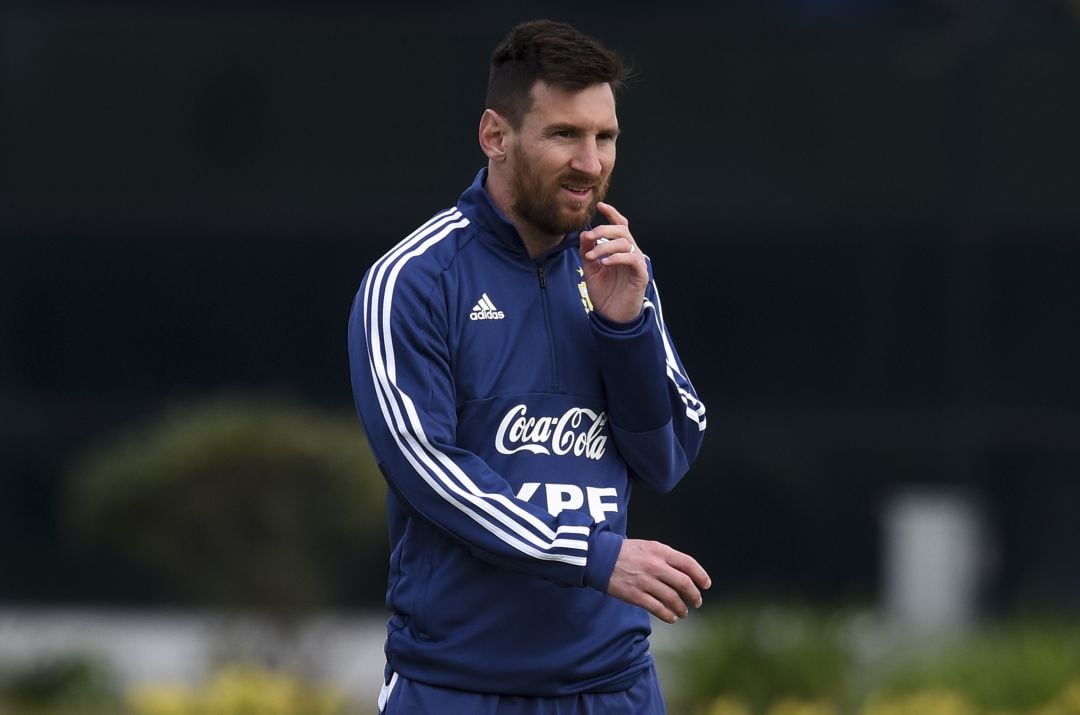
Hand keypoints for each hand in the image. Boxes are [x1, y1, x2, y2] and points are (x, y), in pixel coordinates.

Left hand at [579, 202, 648, 322]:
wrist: (612, 316)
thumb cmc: (604, 292)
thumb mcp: (590, 269)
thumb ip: (587, 251)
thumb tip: (583, 234)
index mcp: (619, 249)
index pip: (620, 225)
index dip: (611, 213)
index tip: (599, 206)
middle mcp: (630, 252)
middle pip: (621, 230)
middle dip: (603, 229)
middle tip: (588, 238)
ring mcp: (636, 262)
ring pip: (625, 242)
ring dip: (604, 246)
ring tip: (590, 257)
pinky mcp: (640, 274)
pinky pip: (631, 258)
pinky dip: (616, 258)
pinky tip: (604, 263)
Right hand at [606, 538, 711, 623]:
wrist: (600, 558)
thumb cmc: (625, 552)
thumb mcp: (648, 546)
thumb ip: (665, 557)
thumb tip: (684, 571)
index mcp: (660, 551)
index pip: (688, 564)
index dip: (701, 575)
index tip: (706, 585)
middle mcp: (655, 566)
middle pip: (684, 583)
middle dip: (694, 595)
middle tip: (697, 602)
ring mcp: (646, 581)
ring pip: (672, 598)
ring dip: (682, 608)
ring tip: (683, 612)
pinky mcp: (636, 595)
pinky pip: (658, 608)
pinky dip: (668, 615)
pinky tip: (671, 618)